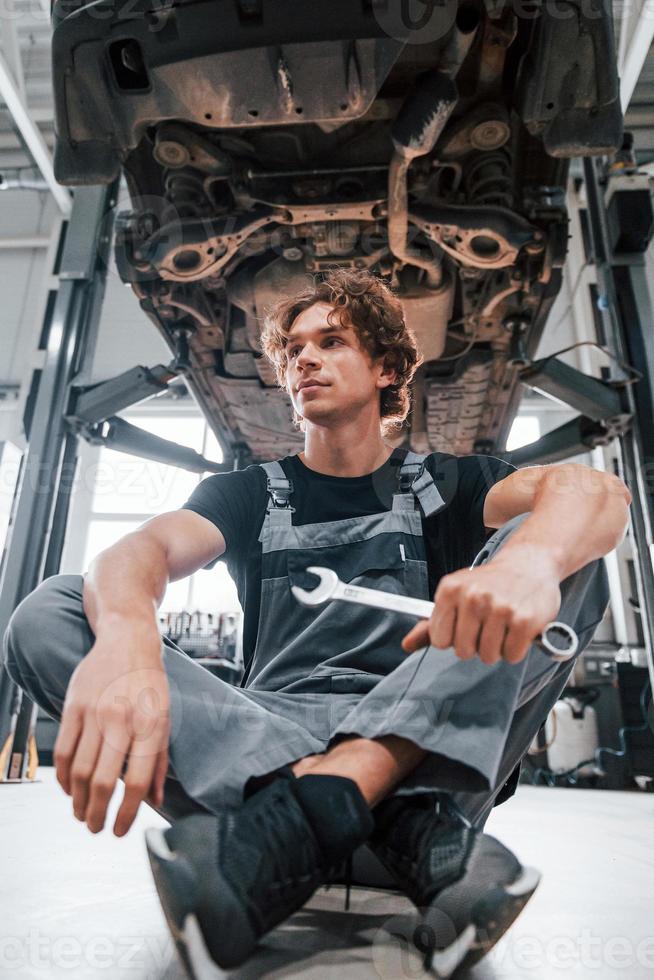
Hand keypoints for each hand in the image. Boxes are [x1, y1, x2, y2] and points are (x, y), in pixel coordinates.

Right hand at [53, 620, 169, 836]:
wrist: (128, 641)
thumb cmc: (150, 684)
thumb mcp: (166, 718)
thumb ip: (160, 762)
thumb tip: (156, 802)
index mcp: (152, 725)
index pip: (138, 781)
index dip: (127, 814)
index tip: (119, 832)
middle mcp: (123, 720)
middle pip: (105, 782)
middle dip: (98, 815)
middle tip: (96, 828)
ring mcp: (96, 712)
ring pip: (81, 771)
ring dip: (78, 801)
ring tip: (82, 814)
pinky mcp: (74, 706)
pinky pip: (65, 751)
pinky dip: (64, 777)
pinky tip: (69, 789)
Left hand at [401, 551, 561, 665]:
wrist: (528, 564)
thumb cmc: (489, 584)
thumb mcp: (455, 595)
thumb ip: (431, 623)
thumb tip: (406, 645)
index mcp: (450, 590)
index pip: (439, 640)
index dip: (453, 637)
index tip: (464, 624)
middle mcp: (472, 597)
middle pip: (463, 651)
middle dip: (475, 644)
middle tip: (487, 624)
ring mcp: (499, 608)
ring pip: (487, 656)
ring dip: (496, 648)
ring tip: (502, 625)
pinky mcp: (523, 620)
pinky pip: (511, 655)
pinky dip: (515, 649)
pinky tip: (516, 628)